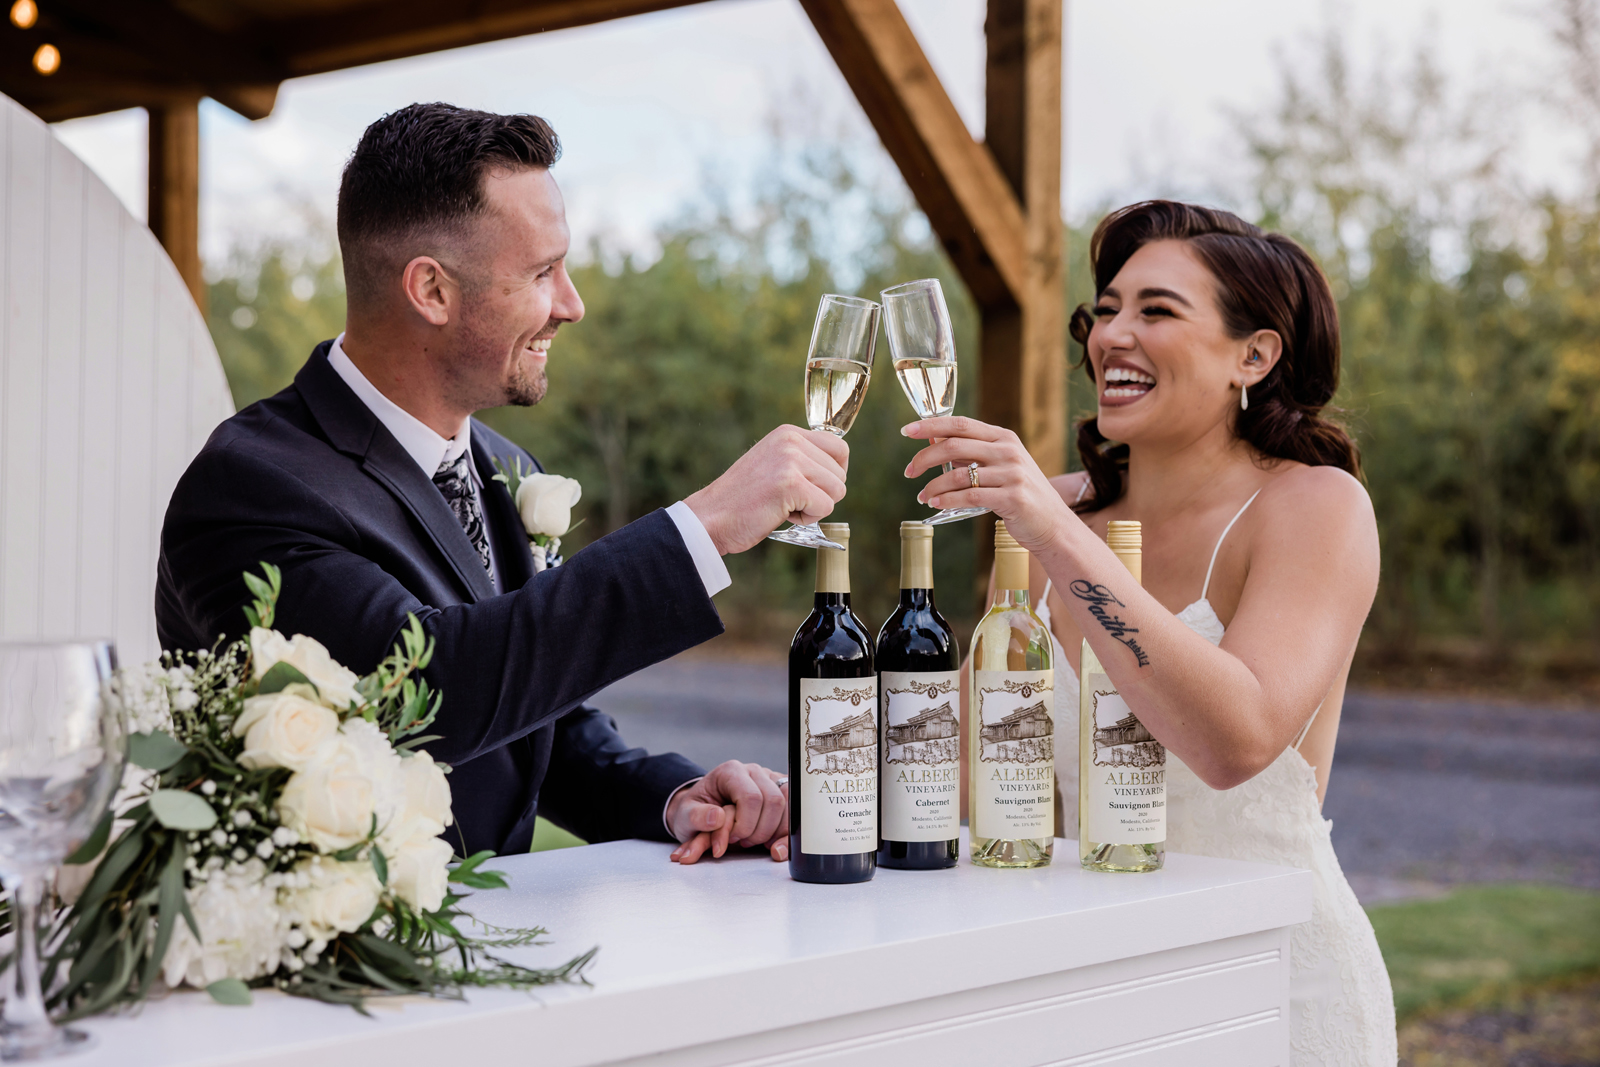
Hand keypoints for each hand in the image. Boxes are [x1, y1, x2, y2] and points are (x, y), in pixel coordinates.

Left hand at [667, 761, 788, 863]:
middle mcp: (753, 772)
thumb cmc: (696, 812)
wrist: (702, 811)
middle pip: (774, 801)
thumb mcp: (685, 817)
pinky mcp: (780, 792)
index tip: (733, 838)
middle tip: (742, 841)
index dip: (746, 824)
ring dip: (774, 832)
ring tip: (753, 840)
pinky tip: (772, 844)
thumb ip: (696, 818)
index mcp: (731, 772)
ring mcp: (770, 780)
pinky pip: (794, 812)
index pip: (752, 797)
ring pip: (789, 806)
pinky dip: (786, 833)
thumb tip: (717, 818)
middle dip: (760, 830)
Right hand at [685, 426, 848, 553]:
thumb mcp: (773, 465)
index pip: (840, 448)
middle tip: (790, 500)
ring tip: (783, 506)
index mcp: (787, 433)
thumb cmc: (742, 500)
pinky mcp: (790, 483)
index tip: (812, 488)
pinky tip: (780, 514)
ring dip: (814, 507)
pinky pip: (825, 507)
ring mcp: (790, 460)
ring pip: (836, 491)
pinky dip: (807, 519)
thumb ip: (801, 460)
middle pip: (841, 473)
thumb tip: (839, 469)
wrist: (710, 518)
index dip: (834, 474)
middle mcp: (790, 440)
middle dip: (822, 494)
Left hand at [902, 417, 1076, 551]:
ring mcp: (1012, 474)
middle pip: (954, 446)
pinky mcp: (1012, 498)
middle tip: (909, 472)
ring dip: (933, 486)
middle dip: (924, 458)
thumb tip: (932, 440)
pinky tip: (936, 504)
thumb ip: (972, 453)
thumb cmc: (1019, 493)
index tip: (907, 431)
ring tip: (923, 496)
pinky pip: (970, 497)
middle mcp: (1008, 451)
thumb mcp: (1000, 465)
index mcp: (1003, 438)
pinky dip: (947, 500)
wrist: (1052, 523)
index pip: (960, 424)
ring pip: (958, 475)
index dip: (931, 425)